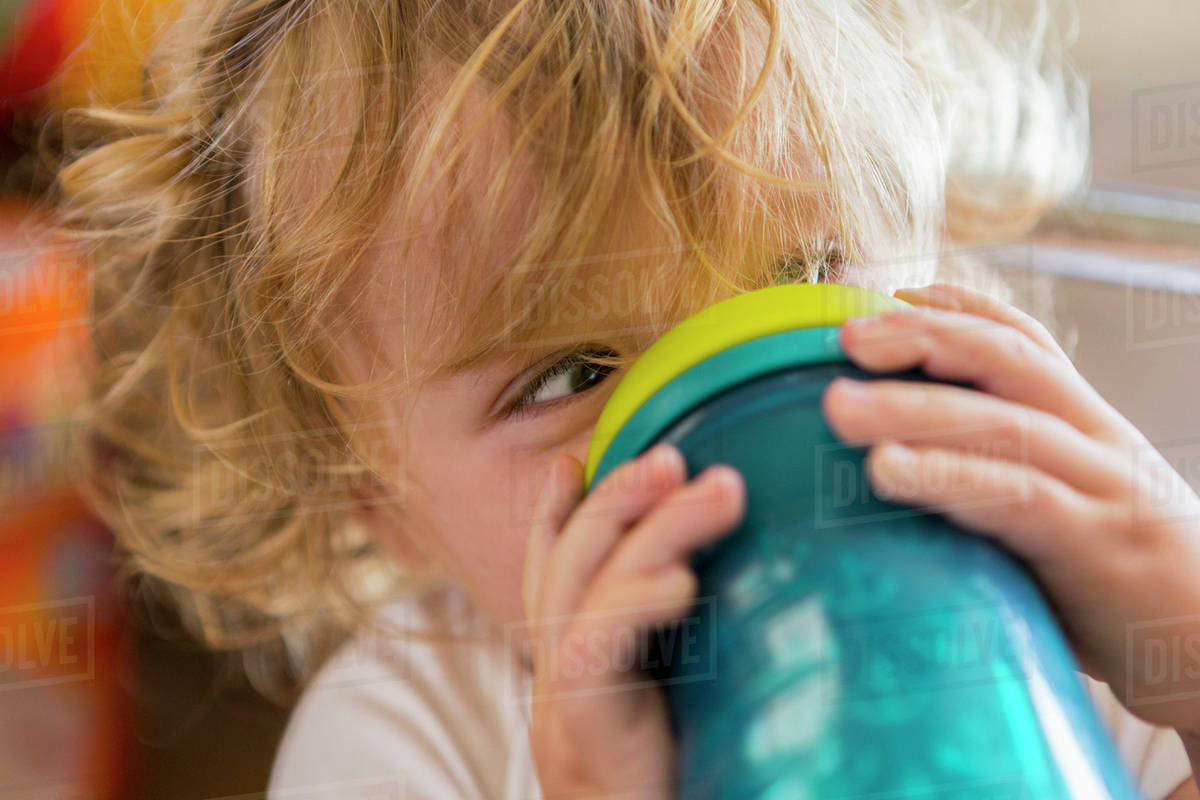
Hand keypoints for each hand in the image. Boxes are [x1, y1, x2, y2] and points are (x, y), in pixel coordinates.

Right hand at [521, 444, 744, 798]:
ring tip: (715, 488)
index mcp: (575, 676)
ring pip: (584, 594)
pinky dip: (634, 605)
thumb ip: (685, 664)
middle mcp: (554, 687)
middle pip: (570, 568)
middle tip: (675, 455)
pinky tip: (683, 580)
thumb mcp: (682, 718)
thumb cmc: (688, 788)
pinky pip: (592, 657)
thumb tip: (737, 596)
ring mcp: (561, 715)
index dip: (554, 514)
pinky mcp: (582, 742)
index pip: (553, 575)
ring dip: (645, 531)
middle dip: (616, 502)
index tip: (572, 460)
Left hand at [820, 282, 1199, 734]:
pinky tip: (887, 470)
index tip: (895, 293)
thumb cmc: (1126, 586)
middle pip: (1009, 361)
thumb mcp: (1075, 516)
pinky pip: (1014, 496)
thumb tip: (904, 473)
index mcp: (1090, 428)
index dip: (963, 309)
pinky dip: (946, 476)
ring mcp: (1102, 487)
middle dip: (924, 338)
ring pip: (1003, 423)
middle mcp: (1099, 441)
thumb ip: (1009, 486)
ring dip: (913, 407)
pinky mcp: (1096, 544)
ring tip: (838, 405)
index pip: (1028, 344)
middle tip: (845, 338)